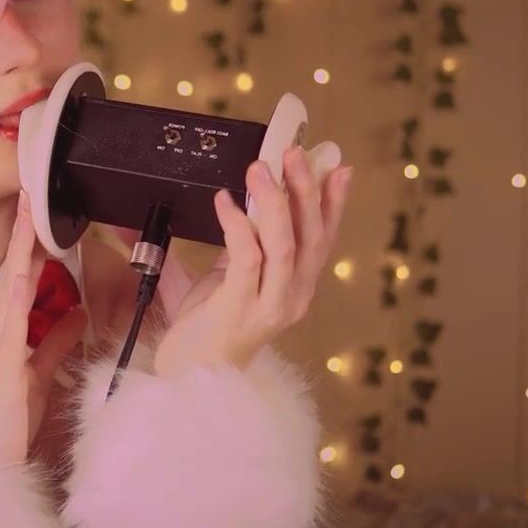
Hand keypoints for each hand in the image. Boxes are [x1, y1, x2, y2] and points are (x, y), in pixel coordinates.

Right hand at [0, 190, 87, 463]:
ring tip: (30, 210)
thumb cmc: (9, 421)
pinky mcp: (3, 355)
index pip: (22, 279)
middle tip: (32, 191)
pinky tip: (27, 262)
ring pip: (12, 281)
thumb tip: (78, 313)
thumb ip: (57, 342)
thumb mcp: (41, 374)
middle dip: (24, 232)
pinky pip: (13, 312)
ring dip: (21, 245)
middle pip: (14, 270)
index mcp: (7, 332)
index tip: (38, 214)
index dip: (30, 246)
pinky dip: (19, 283)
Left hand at [152, 146, 351, 376]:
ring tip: (259, 168)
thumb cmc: (209, 326)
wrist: (191, 374)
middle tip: (292, 153)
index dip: (333, 202)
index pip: (323, 238)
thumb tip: (233, 200)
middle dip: (305, 190)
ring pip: (284, 245)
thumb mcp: (230, 276)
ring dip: (274, 202)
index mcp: (297, 286)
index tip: (336, 167)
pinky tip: (225, 202)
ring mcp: (270, 306)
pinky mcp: (240, 309)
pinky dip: (237, 225)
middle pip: (311, 236)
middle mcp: (293, 296)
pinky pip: (246, 258)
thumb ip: (241, 243)